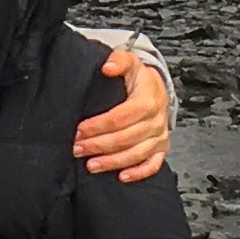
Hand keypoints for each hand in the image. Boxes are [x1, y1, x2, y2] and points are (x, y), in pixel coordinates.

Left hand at [75, 43, 171, 182]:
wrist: (158, 89)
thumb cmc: (139, 79)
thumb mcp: (129, 62)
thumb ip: (118, 61)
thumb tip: (107, 67)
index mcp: (147, 101)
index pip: (119, 118)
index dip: (97, 126)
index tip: (79, 130)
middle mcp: (156, 121)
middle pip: (125, 138)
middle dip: (98, 146)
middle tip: (78, 149)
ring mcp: (160, 136)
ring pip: (136, 154)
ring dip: (112, 162)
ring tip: (91, 165)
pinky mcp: (161, 148)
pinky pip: (153, 164)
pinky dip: (138, 173)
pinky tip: (121, 177)